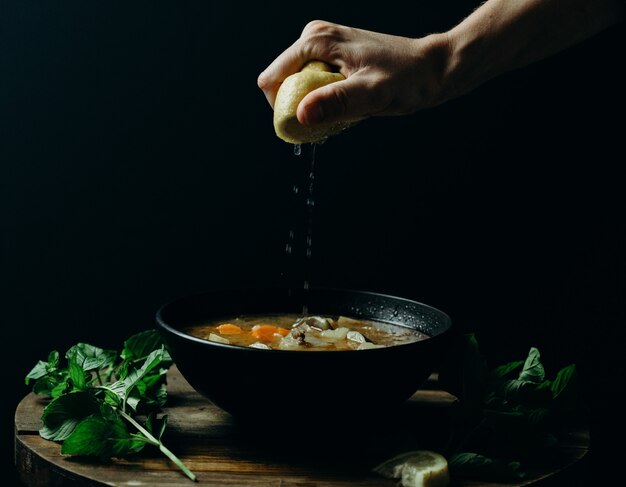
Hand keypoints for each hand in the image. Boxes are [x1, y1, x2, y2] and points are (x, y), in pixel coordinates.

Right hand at [257, 20, 451, 126]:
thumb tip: (301, 114)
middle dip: (301, 107)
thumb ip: (336, 102)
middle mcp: (313, 37)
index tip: (313, 124)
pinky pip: (311, 84)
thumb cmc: (406, 79)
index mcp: (316, 40)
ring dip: (315, 105)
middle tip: (337, 115)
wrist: (431, 69)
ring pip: (296, 86)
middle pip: (282, 83)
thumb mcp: (372, 94)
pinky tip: (349, 102)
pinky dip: (325, 100)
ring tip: (348, 106)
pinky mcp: (330, 55)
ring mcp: (322, 45)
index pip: (272, 80)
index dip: (285, 109)